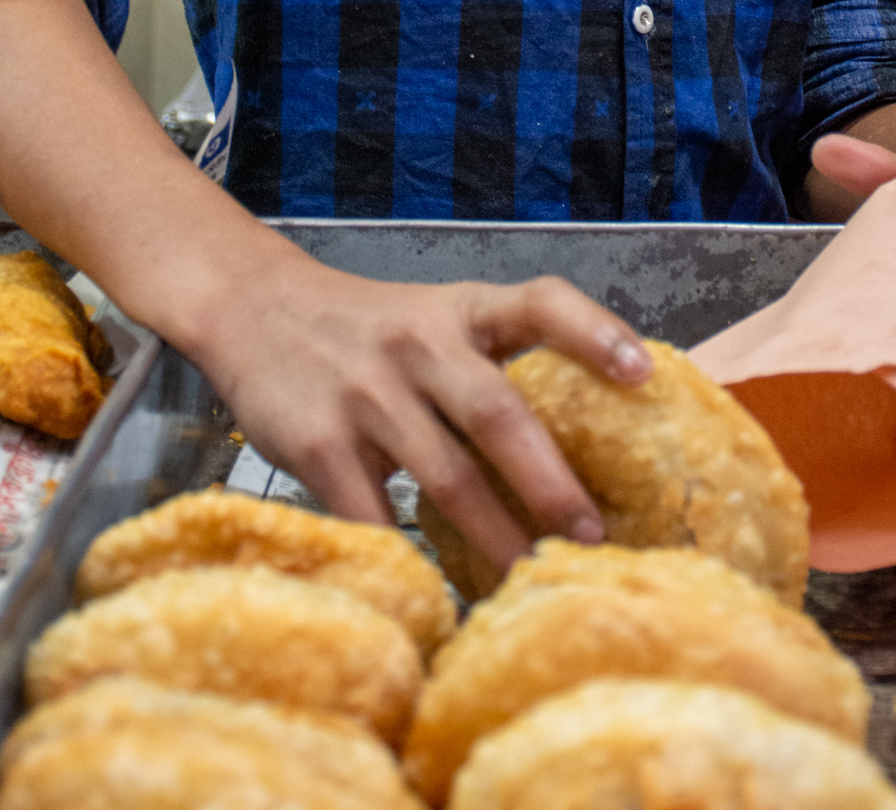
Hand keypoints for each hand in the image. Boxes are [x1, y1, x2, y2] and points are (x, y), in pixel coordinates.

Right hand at [191, 256, 650, 570]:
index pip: (540, 303)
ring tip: (530, 578)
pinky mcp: (320, 442)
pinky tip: (435, 593)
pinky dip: (409, 561)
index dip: (595, 333)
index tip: (643, 374)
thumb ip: (492, 365)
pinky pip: (374, 516)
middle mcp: (420, 344)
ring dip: (495, 538)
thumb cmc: (367, 328)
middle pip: (499, 413)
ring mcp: (368, 393)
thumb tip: (587, 443)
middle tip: (592, 536)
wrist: (252, 308)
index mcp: (461, 310)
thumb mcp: (434, 319)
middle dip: (551, 482)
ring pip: (445, 479)